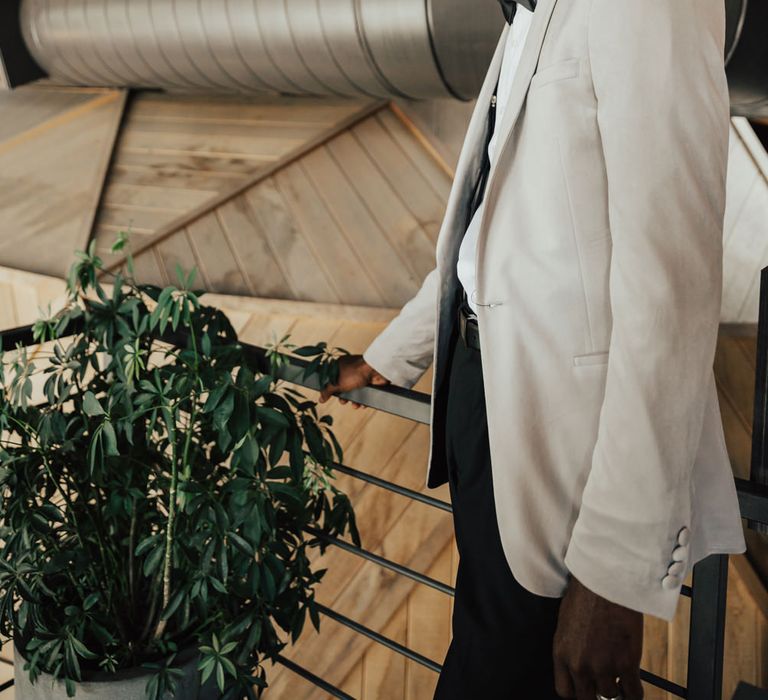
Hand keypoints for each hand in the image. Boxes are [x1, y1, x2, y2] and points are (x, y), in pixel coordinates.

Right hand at [319, 355, 389, 408]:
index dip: (330, 387)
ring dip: (354, 400)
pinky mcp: (369, 381)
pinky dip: (363, 399)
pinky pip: (364, 392)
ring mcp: (360, 375)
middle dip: (343, 396)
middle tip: (344, 401)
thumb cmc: (354, 373)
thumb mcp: (337, 383)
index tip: (330, 395)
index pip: (331, 378)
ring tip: (355, 405)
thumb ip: (327, 391)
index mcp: (339, 366)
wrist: (375, 370)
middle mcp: (349, 370)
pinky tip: (363, 404)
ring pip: (354, 391)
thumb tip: (320, 399)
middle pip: (343, 386)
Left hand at [553, 577, 643, 699]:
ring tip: (620, 678)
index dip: (577, 691)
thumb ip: (572, 647)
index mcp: (561, 653)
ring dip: (616, 688)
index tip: (586, 688)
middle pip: (586, 698)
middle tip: (605, 685)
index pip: (564, 691)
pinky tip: (634, 688)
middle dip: (596, 692)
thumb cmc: (586, 595)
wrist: (606, 582)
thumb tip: (580, 661)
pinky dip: (635, 694)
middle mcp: (579, 665)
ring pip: (610, 695)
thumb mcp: (567, 623)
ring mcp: (603, 667)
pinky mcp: (626, 664)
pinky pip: (633, 693)